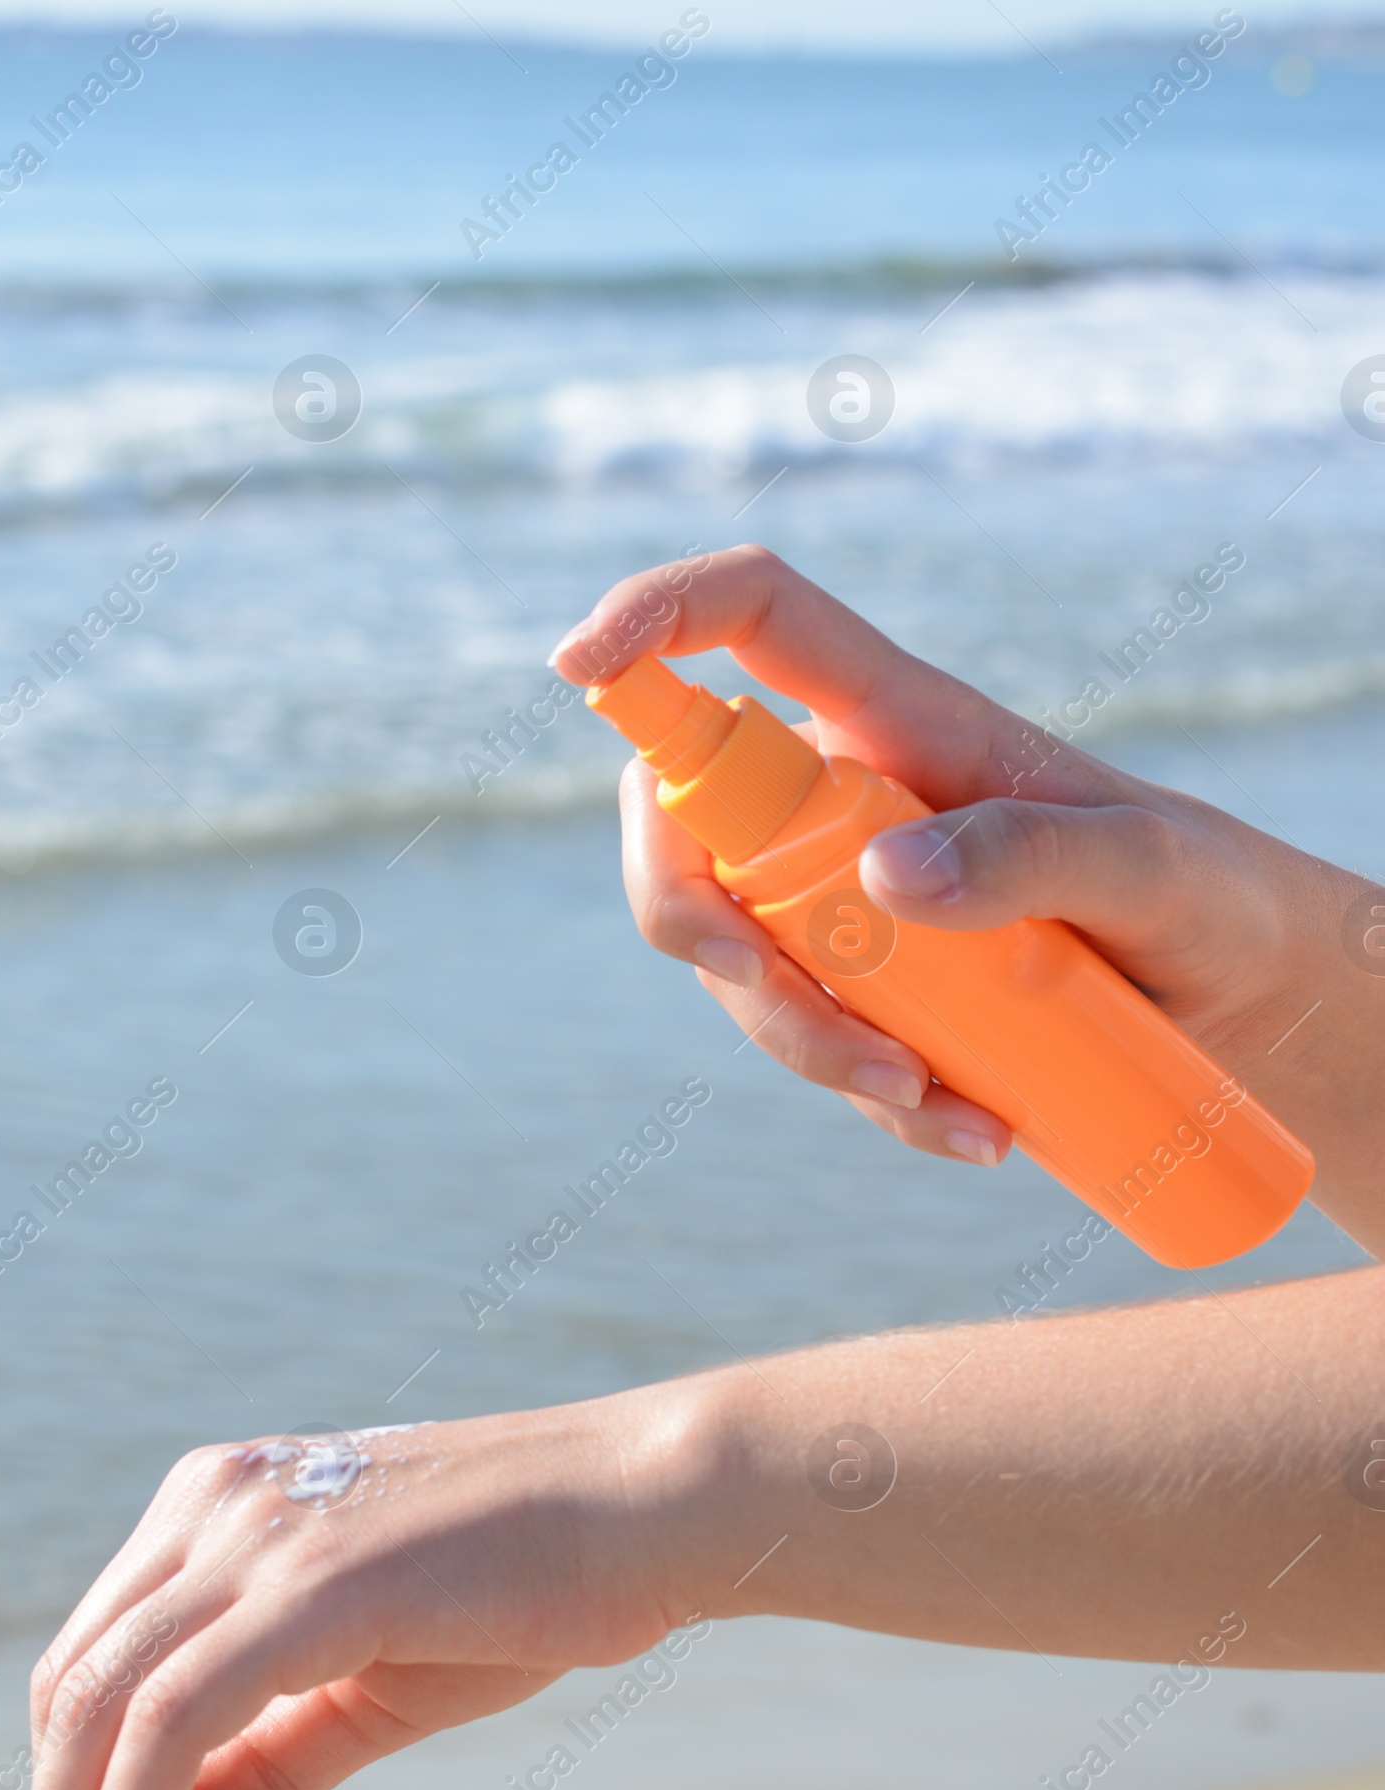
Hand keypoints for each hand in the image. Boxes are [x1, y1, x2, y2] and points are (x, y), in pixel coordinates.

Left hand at [0, 1404, 695, 1789]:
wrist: (643, 1507)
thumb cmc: (526, 1586)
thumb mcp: (371, 1689)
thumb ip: (266, 1763)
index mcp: (220, 1502)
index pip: (97, 1652)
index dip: (60, 1777)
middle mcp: (216, 1501)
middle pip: (75, 1678)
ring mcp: (258, 1532)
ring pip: (104, 1698)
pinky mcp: (311, 1581)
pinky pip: (176, 1716)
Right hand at [552, 546, 1383, 1248]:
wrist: (1245, 1004)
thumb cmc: (1211, 897)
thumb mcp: (1150, 870)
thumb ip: (1034, 857)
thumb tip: (879, 882)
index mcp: (900, 718)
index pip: (750, 620)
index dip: (653, 620)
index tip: (576, 669)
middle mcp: (846, 795)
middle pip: (684, 827)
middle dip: (706, 931)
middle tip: (795, 1010)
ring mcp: (841, 895)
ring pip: (737, 961)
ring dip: (809, 1049)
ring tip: (942, 1111)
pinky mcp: (864, 985)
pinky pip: (809, 1043)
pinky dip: (869, 1102)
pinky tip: (970, 1135)